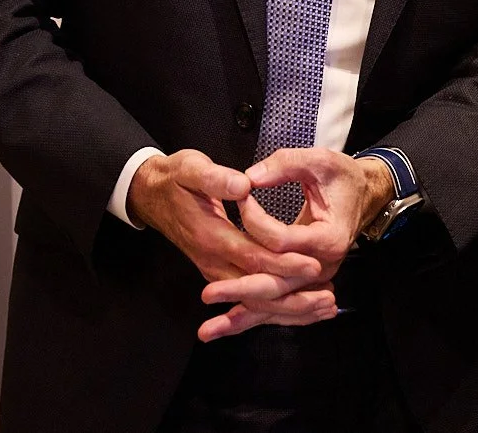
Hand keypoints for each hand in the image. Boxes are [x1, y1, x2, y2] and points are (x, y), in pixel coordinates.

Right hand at [126, 149, 323, 301]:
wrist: (150, 194)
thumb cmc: (175, 178)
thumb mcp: (190, 168)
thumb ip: (215, 178)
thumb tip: (243, 186)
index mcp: (210, 235)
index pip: (252, 256)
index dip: (283, 263)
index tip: (313, 265)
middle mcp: (212, 259)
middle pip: (256, 287)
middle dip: (292, 295)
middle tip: (328, 299)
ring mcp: (214, 268)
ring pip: (252, 298)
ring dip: (287, 307)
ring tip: (323, 309)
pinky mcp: (218, 270)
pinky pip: (246, 296)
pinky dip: (272, 307)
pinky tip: (300, 310)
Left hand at [195, 148, 396, 340]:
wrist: (365, 194)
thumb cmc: (342, 177)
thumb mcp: (320, 160)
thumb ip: (286, 164)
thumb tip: (248, 179)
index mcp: (329, 237)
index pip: (284, 241)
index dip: (257, 223)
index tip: (240, 200)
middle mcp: (325, 265)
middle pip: (279, 284)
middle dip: (241, 290)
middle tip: (207, 294)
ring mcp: (317, 278)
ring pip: (277, 303)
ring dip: (242, 317)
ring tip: (207, 330)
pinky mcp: (307, 281)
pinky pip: (280, 304)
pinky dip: (254, 317)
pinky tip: (227, 326)